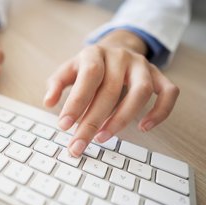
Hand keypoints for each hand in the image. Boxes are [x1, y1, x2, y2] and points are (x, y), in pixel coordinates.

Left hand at [43, 30, 178, 156]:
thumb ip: (57, 84)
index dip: (76, 103)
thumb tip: (48, 102)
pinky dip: (160, 112)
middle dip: (92, 122)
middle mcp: (120, 57)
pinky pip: (168, 93)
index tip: (64, 126)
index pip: (88, 77)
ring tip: (103, 138)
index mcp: (94, 54)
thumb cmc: (88, 66)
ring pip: (140, 91)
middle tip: (79, 144)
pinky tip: (144, 128)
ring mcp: (142, 65)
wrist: (115, 48)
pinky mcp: (158, 75)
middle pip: (110, 91)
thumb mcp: (68, 69)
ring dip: (122, 118)